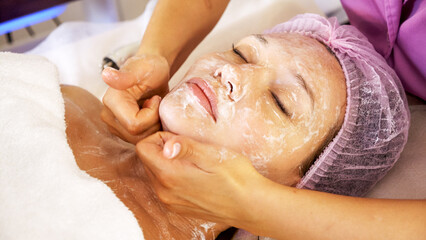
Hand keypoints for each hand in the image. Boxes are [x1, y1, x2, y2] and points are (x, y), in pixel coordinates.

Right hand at [101, 54, 169, 143]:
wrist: (153, 73)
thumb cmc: (150, 68)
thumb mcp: (143, 68)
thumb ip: (126, 75)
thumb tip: (106, 75)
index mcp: (111, 101)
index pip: (135, 125)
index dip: (152, 115)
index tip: (155, 99)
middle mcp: (108, 116)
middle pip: (137, 135)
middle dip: (154, 121)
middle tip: (157, 104)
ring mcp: (115, 126)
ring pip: (140, 139)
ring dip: (154, 125)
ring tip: (155, 108)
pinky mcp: (123, 131)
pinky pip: (141, 140)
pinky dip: (152, 129)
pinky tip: (153, 115)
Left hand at [135, 132, 263, 227]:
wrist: (251, 205)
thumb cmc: (236, 177)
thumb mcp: (213, 155)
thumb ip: (187, 148)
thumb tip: (166, 145)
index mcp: (169, 176)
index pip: (143, 148)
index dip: (159, 137)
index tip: (179, 139)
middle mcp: (164, 192)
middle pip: (147, 160)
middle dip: (163, 149)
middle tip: (190, 149)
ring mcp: (170, 202)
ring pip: (155, 173)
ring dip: (168, 163)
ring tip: (194, 162)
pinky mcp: (177, 207)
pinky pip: (164, 186)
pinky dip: (173, 176)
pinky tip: (195, 175)